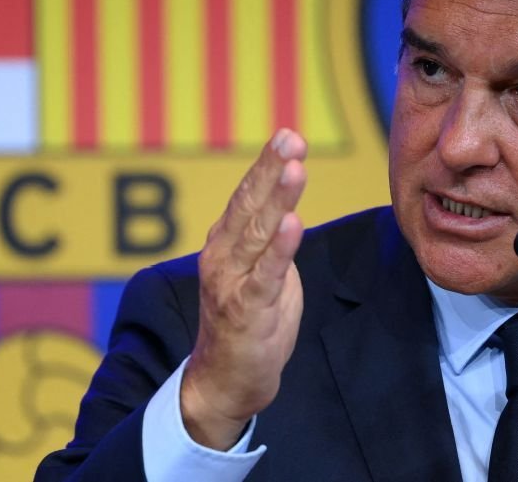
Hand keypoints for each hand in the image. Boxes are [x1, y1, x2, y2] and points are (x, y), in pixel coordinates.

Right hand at [180, 128, 307, 449]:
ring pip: (257, 232)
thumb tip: (289, 209)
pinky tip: (294, 223)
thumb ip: (271, 243)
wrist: (224, 381)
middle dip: (271, 168)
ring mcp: (230, 282)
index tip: (288, 135)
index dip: (266, 165)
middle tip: (290, 137)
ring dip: (278, 198)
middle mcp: (221, 255)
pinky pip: (266, 274)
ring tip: (296, 168)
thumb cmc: (249, 324)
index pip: (247, 196)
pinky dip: (280, 248)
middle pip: (249, 205)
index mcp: (225, 242)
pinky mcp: (246, 310)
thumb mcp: (262, 273)